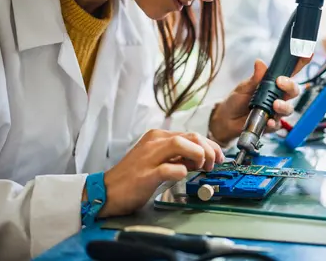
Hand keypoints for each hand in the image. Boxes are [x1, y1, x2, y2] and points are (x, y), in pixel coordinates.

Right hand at [90, 130, 223, 217]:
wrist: (107, 191)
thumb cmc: (134, 177)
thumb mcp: (160, 160)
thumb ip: (179, 156)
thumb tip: (201, 157)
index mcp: (159, 137)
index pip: (192, 134)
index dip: (210, 145)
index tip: (219, 157)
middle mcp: (154, 142)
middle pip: (191, 136)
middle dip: (209, 150)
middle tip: (213, 164)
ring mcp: (149, 157)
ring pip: (181, 144)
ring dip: (198, 155)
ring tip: (202, 167)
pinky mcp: (144, 174)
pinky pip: (168, 168)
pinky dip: (180, 171)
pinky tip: (182, 175)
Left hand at [209, 58, 307, 143]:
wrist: (226, 118)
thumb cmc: (237, 99)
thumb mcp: (244, 86)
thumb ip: (255, 77)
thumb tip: (259, 63)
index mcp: (273, 83)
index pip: (290, 72)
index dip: (300, 63)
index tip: (306, 55)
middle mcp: (278, 96)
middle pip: (293, 90)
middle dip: (290, 86)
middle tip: (281, 82)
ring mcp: (276, 111)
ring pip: (289, 108)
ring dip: (284, 106)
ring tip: (275, 105)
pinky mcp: (271, 124)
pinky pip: (278, 124)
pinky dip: (274, 123)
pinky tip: (269, 121)